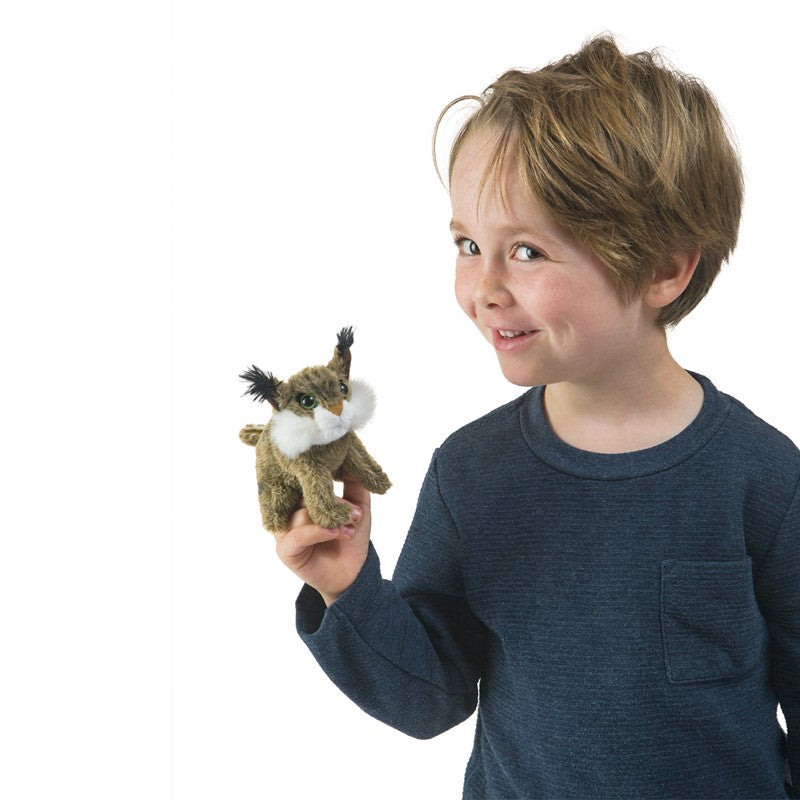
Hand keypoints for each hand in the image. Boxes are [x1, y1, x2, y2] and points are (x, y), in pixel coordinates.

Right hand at [275, 472, 371, 606]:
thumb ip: (354, 482)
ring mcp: (284, 529)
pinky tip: (337, 532)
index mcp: (302, 496)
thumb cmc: (351, 536)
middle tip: (355, 510)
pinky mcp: (285, 549)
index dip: (320, 473)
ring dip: (330, 518)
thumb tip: (351, 455)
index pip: (303, 477)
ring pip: (302, 512)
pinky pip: (298, 535)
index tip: (338, 467)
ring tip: (351, 526)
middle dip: (331, 499)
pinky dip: (319, 531)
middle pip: (302, 493)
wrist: (354, 571)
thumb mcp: (358, 505)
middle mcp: (289, 510)